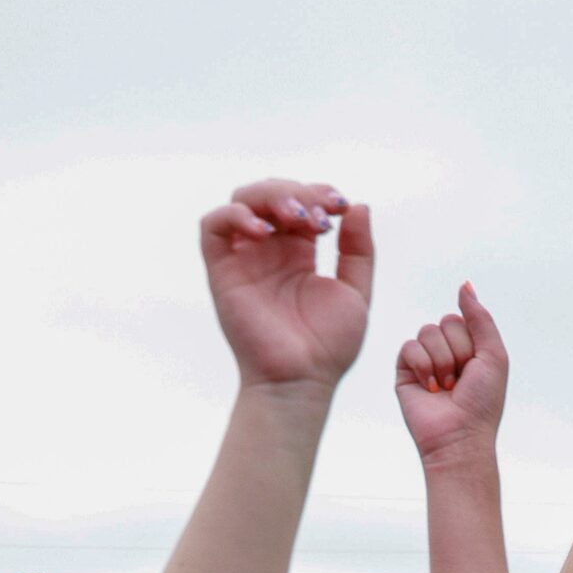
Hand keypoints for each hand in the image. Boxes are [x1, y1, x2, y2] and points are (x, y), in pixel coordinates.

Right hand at [199, 179, 371, 391]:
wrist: (301, 380)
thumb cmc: (328, 345)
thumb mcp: (356, 292)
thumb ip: (358, 250)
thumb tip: (359, 206)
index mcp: (299, 253)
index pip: (301, 202)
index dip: (318, 193)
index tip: (341, 205)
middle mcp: (269, 250)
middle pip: (271, 194)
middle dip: (297, 193)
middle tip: (320, 216)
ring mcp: (245, 258)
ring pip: (242, 200)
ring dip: (270, 197)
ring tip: (298, 219)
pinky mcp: (222, 270)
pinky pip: (213, 226)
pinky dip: (235, 216)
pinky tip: (265, 232)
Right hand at [395, 284, 508, 465]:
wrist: (459, 436)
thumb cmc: (482, 402)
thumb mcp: (494, 355)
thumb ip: (481, 318)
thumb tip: (465, 285)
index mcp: (469, 347)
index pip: (461, 318)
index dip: (469, 342)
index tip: (476, 368)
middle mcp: (446, 351)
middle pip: (444, 322)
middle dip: (456, 352)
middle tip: (460, 380)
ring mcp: (424, 360)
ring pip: (426, 332)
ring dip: (441, 362)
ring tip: (446, 387)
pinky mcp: (404, 371)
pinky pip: (408, 346)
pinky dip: (423, 366)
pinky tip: (430, 388)